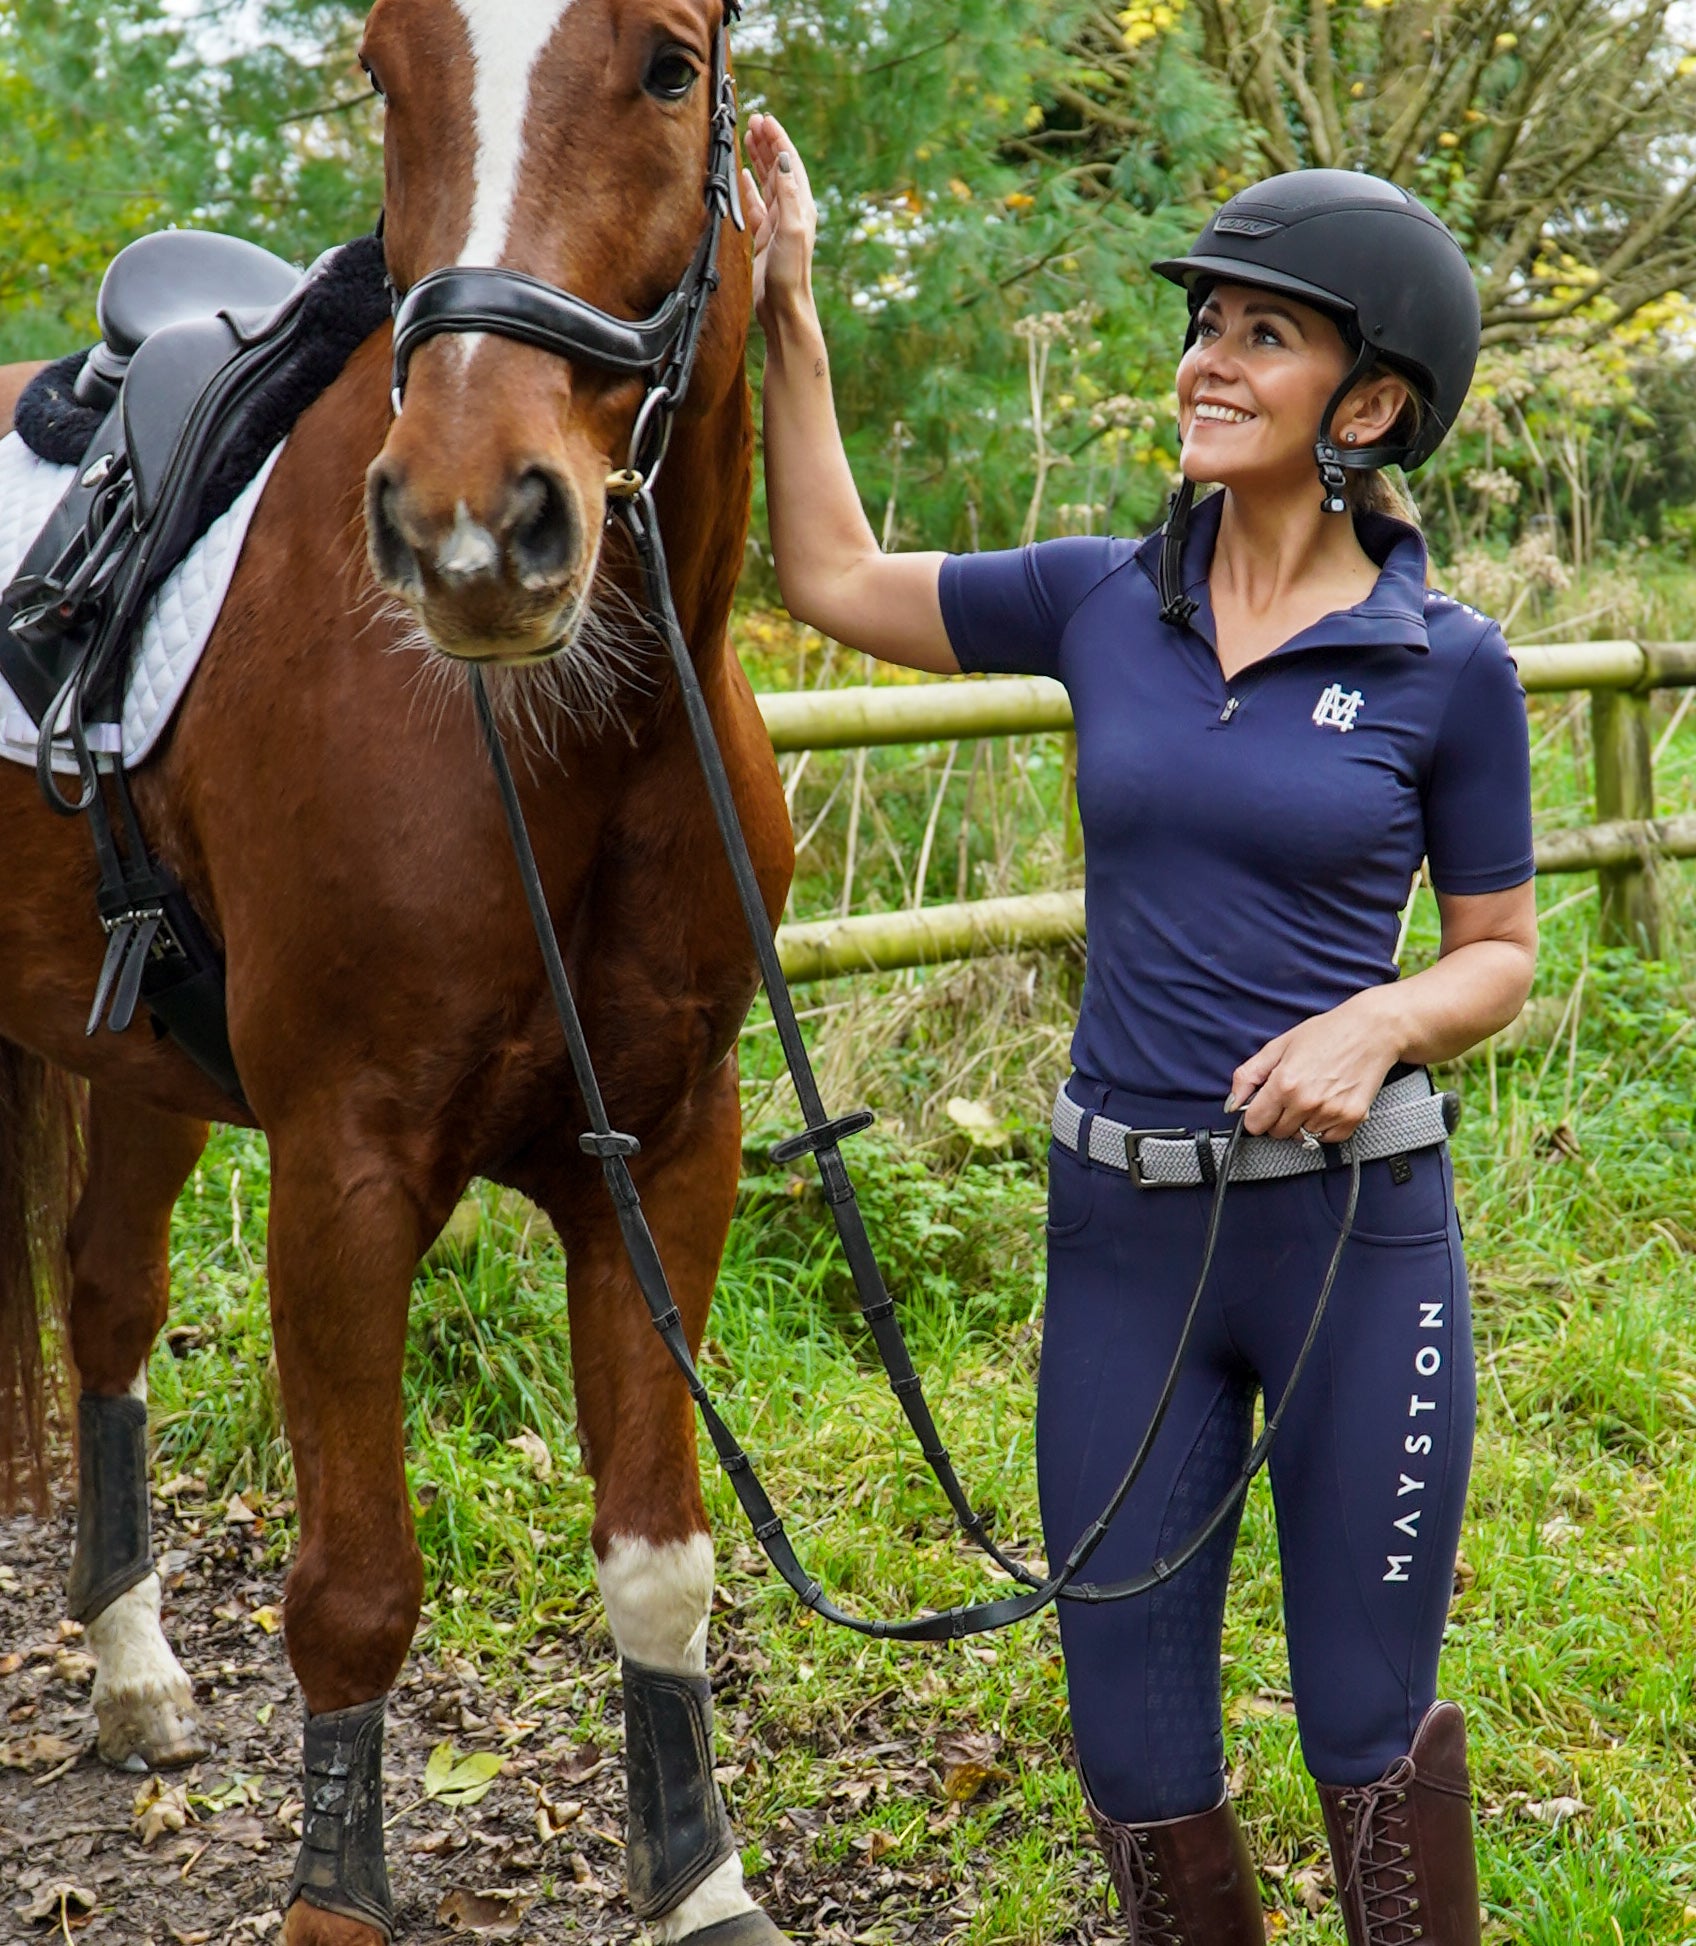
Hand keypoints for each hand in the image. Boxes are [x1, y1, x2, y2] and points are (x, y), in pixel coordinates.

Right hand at [742, 112, 817, 332]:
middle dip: (767, 142)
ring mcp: (779, 222)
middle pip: (779, 167)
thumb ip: (787, 194)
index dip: (778, 139)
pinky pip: (758, 203)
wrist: (784, 307)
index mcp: (801, 205)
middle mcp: (792, 211)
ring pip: (768, 181)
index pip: (790, 162)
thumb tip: (783, 159)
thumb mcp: (792, 229)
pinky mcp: (766, 236)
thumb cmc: (790, 273)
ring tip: (748, 138)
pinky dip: (751, 186)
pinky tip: (745, 175)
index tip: (765, 119)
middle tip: (753, 120)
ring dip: (760, 158)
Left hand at [1227, 990, 1402, 1141]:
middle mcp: (1306, 1102)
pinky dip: (1324, 1127)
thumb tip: (1232, 1103)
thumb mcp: (1278, 1046)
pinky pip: (1327, 1139)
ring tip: (1313, 1095)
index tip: (1265, 1106)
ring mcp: (1330, 1112)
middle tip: (1292, 1095)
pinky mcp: (1352, 1118)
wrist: (1372, 1030)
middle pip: (1277, 1133)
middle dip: (1278, 1118)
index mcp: (1284, 1083)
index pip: (1255, 1124)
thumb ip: (1249, 1076)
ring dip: (1302, 1122)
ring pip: (1301, 1137)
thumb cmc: (1326, 1033)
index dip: (1257, 1115)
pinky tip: (1328, 1104)